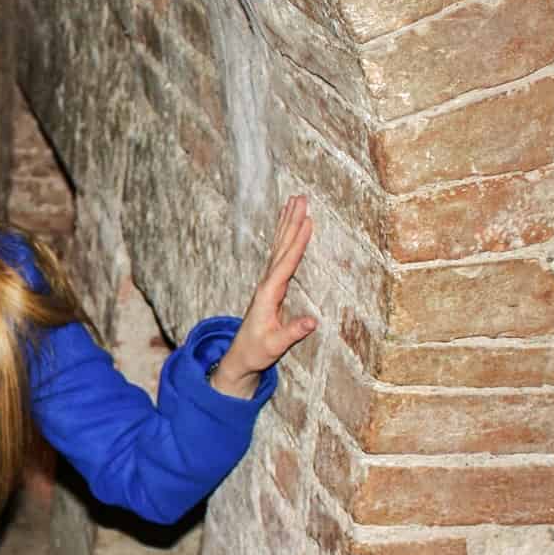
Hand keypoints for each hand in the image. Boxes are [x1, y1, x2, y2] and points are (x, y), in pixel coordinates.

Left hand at [210, 195, 316, 395]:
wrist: (241, 357)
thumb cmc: (257, 352)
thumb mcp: (275, 346)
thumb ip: (292, 332)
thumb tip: (312, 322)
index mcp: (269, 294)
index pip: (286, 263)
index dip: (298, 242)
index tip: (307, 222)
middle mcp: (267, 283)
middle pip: (282, 247)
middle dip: (291, 221)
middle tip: (301, 198)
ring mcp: (268, 283)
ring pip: (280, 247)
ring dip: (288, 223)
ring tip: (295, 201)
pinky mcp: (272, 285)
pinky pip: (280, 255)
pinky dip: (287, 237)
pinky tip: (289, 225)